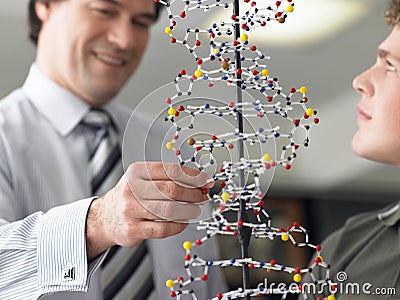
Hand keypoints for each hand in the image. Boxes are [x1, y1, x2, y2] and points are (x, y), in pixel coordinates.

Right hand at [86, 161, 212, 258]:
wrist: (104, 217)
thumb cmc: (130, 196)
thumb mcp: (141, 178)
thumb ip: (165, 178)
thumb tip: (197, 180)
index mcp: (137, 172)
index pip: (171, 171)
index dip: (192, 176)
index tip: (206, 180)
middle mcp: (132, 189)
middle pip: (171, 190)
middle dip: (193, 194)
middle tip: (203, 196)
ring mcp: (131, 210)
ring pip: (169, 210)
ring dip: (188, 210)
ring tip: (195, 209)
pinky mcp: (133, 230)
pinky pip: (163, 229)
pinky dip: (178, 226)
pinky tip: (183, 222)